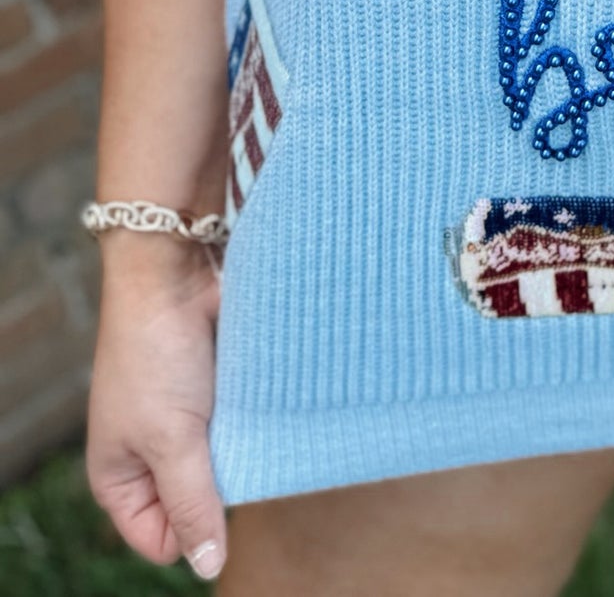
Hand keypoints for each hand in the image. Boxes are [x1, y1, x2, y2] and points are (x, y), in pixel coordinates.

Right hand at [86, 234, 225, 580]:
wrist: (174, 270)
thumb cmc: (158, 354)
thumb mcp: (171, 439)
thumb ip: (192, 503)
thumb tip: (207, 565)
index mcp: (119, 475)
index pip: (159, 537)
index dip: (191, 525)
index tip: (214, 484)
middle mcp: (149, 451)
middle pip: (198, 499)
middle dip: (223, 482)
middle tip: (240, 449)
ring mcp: (184, 418)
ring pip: (226, 460)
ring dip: (244, 446)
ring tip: (255, 422)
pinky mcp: (216, 388)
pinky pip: (242, 422)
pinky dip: (256, 417)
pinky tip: (271, 404)